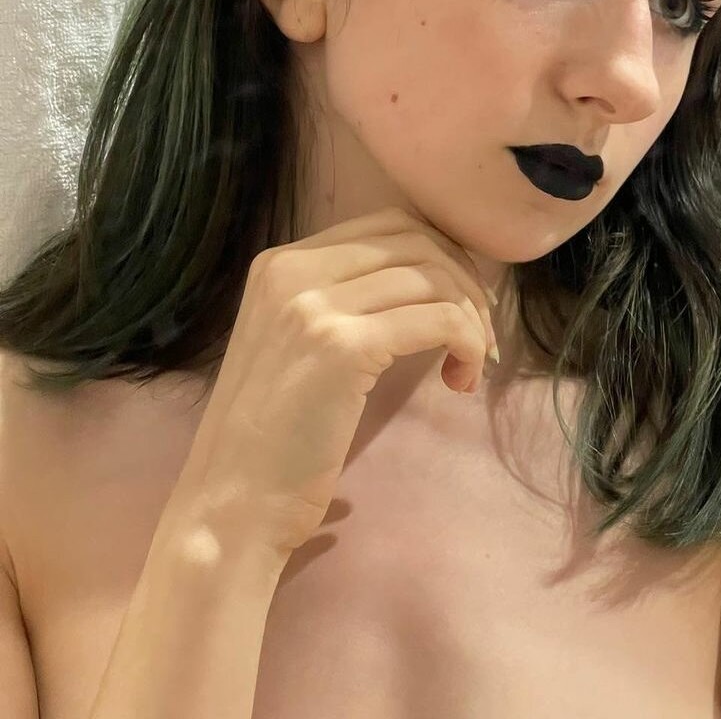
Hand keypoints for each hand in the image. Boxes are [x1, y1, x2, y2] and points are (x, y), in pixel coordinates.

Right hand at [166, 206, 498, 561]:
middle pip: (418, 241)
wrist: (231, 504)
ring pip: (434, 277)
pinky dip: (467, 343)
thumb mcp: (300, 344)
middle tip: (478, 337)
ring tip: (470, 365)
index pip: (391, 226)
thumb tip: (435, 278)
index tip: (460, 307)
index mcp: (281, 263)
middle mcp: (292, 270)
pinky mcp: (342, 346)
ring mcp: (313, 305)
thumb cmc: (273, 437)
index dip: (442, 259)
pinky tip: (460, 380)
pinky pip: (440, 319)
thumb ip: (346, 301)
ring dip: (471, 319)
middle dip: (464, 283)